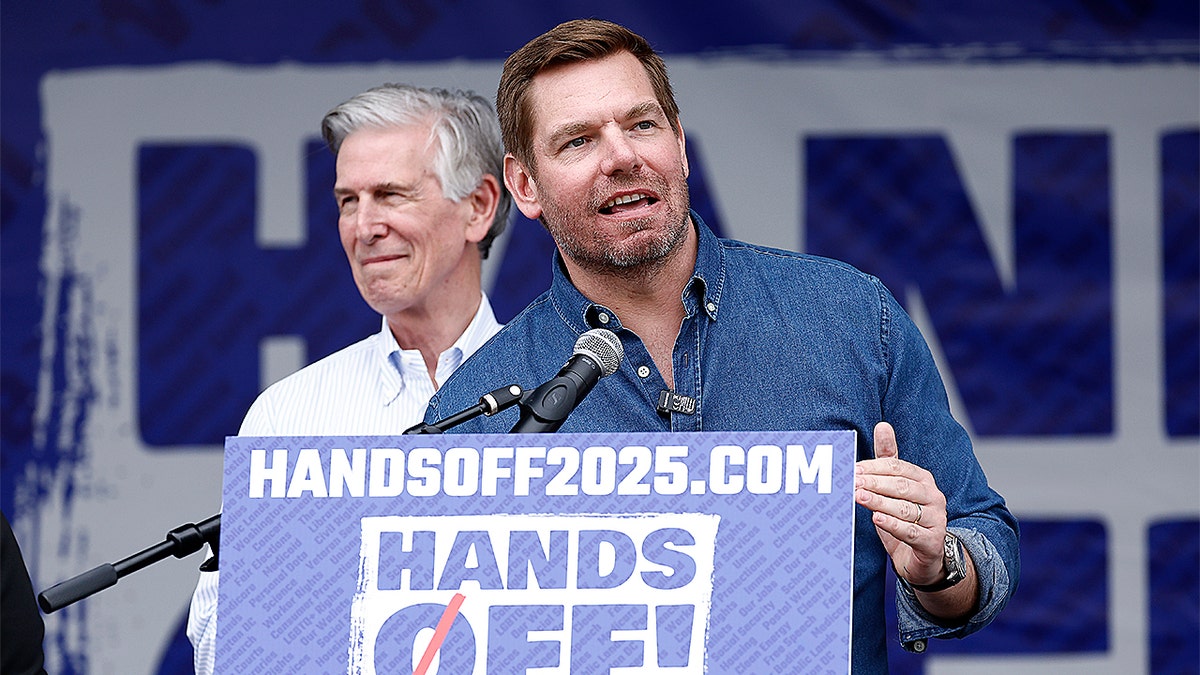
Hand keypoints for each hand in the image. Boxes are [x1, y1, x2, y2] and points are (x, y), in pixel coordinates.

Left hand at [854, 422, 946, 586]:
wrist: (923, 558)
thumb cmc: (905, 518)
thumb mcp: (895, 488)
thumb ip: (888, 458)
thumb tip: (882, 425)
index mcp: (923, 479)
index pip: (898, 467)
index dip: (874, 467)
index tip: (851, 469)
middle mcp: (934, 497)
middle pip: (901, 486)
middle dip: (874, 483)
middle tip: (851, 482)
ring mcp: (936, 520)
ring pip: (905, 508)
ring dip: (879, 502)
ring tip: (858, 497)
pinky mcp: (932, 542)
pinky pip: (911, 532)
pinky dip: (893, 525)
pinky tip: (876, 519)